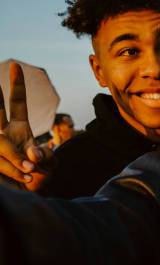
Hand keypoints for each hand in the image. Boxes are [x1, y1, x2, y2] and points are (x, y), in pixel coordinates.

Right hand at [0, 62, 53, 190]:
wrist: (26, 199)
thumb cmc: (39, 179)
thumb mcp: (49, 166)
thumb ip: (45, 157)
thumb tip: (32, 152)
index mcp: (19, 130)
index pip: (17, 104)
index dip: (17, 86)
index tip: (17, 66)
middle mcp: (3, 135)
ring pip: (2, 146)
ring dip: (16, 160)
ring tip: (30, 172)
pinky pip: (3, 163)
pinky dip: (15, 172)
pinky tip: (25, 178)